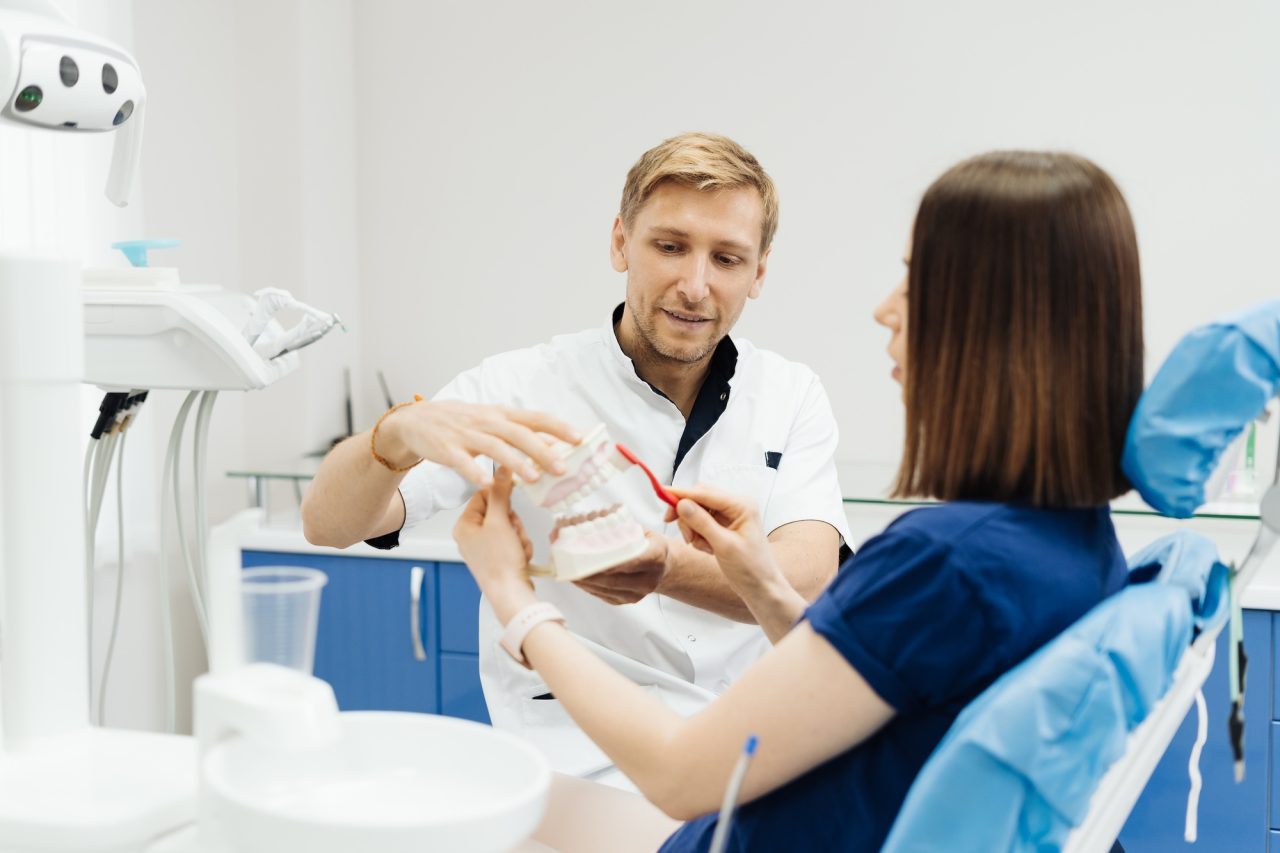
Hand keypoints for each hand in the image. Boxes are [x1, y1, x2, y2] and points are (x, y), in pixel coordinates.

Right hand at [378, 399, 580, 486]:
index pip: (534, 418)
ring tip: (533, 478)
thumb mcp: (491, 421)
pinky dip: (474, 472)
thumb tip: (553, 445)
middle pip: (519, 434)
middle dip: (542, 451)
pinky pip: (462, 462)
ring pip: (495, 448)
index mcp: (500, 415)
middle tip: (562, 468)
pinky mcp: (447, 449)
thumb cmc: (461, 422)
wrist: (416, 421)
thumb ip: (519, 432)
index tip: (579, 438)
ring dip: (515, 463)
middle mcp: (486, 422)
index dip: (557, 427)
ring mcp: (466, 435)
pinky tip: (486, 484)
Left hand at [453, 468, 537, 611]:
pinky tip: (519, 556)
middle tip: (513, 533)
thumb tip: (502, 469)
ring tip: (517, 548)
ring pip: (509, 525)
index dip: (501, 497)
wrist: (510, 594)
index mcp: (463, 525)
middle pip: (499, 511)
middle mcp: (470, 535)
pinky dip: (520, 546)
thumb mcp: (500, 522)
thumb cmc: (499, 562)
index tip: (512, 501)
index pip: (482, 495)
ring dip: (519, 534)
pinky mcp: (496, 557)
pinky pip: (512, 540)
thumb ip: (501, 493)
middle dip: (513, 522)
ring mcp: (484, 547)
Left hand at [573, 533, 670, 604]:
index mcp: (656, 555)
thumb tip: (586, 519)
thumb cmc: (647, 542)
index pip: (632, 560)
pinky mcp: (628, 601)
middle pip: (614, 579)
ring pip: (606, 589)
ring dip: (584, 581)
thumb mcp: (640, 529)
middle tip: (568, 564)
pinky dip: (588, 587)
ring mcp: (639, 593)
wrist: (664, 565)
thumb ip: (618, 526)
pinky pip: (604, 595)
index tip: (590, 557)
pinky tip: (577, 578)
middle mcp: (650, 578)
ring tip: (567, 570)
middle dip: (588, 573)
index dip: (610, 561)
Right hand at [664, 485, 782, 592]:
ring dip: (692, 528)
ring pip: (698, 510)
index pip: (705, 492)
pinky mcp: (724, 525)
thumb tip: (681, 504)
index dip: (682, 493)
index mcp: (742, 506)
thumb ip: (702, 523)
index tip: (661, 492)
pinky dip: (698, 534)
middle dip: (687, 515)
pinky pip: (701, 522)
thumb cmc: (750, 569)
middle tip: (682, 533)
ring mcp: (730, 515)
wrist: (761, 587)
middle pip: (700, 498)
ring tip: (702, 547)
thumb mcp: (724, 546)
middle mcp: (736, 506)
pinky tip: (707, 548)